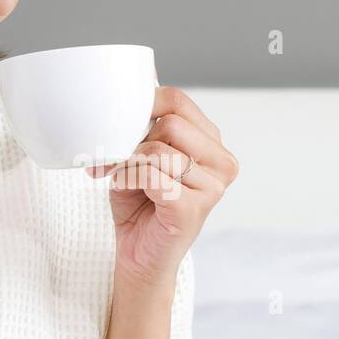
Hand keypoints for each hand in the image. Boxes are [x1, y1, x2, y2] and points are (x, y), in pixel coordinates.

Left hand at [85, 85, 238, 291]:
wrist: (140, 258)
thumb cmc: (141, 206)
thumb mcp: (142, 156)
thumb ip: (145, 125)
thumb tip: (136, 80)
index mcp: (213, 144)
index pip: (179, 101)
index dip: (143, 105)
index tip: (121, 125)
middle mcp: (221, 164)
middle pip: (171, 122)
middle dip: (135, 138)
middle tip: (117, 159)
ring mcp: (212, 188)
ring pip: (159, 150)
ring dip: (128, 162)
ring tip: (120, 176)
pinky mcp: (192, 209)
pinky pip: (151, 176)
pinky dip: (127, 179)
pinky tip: (123, 189)